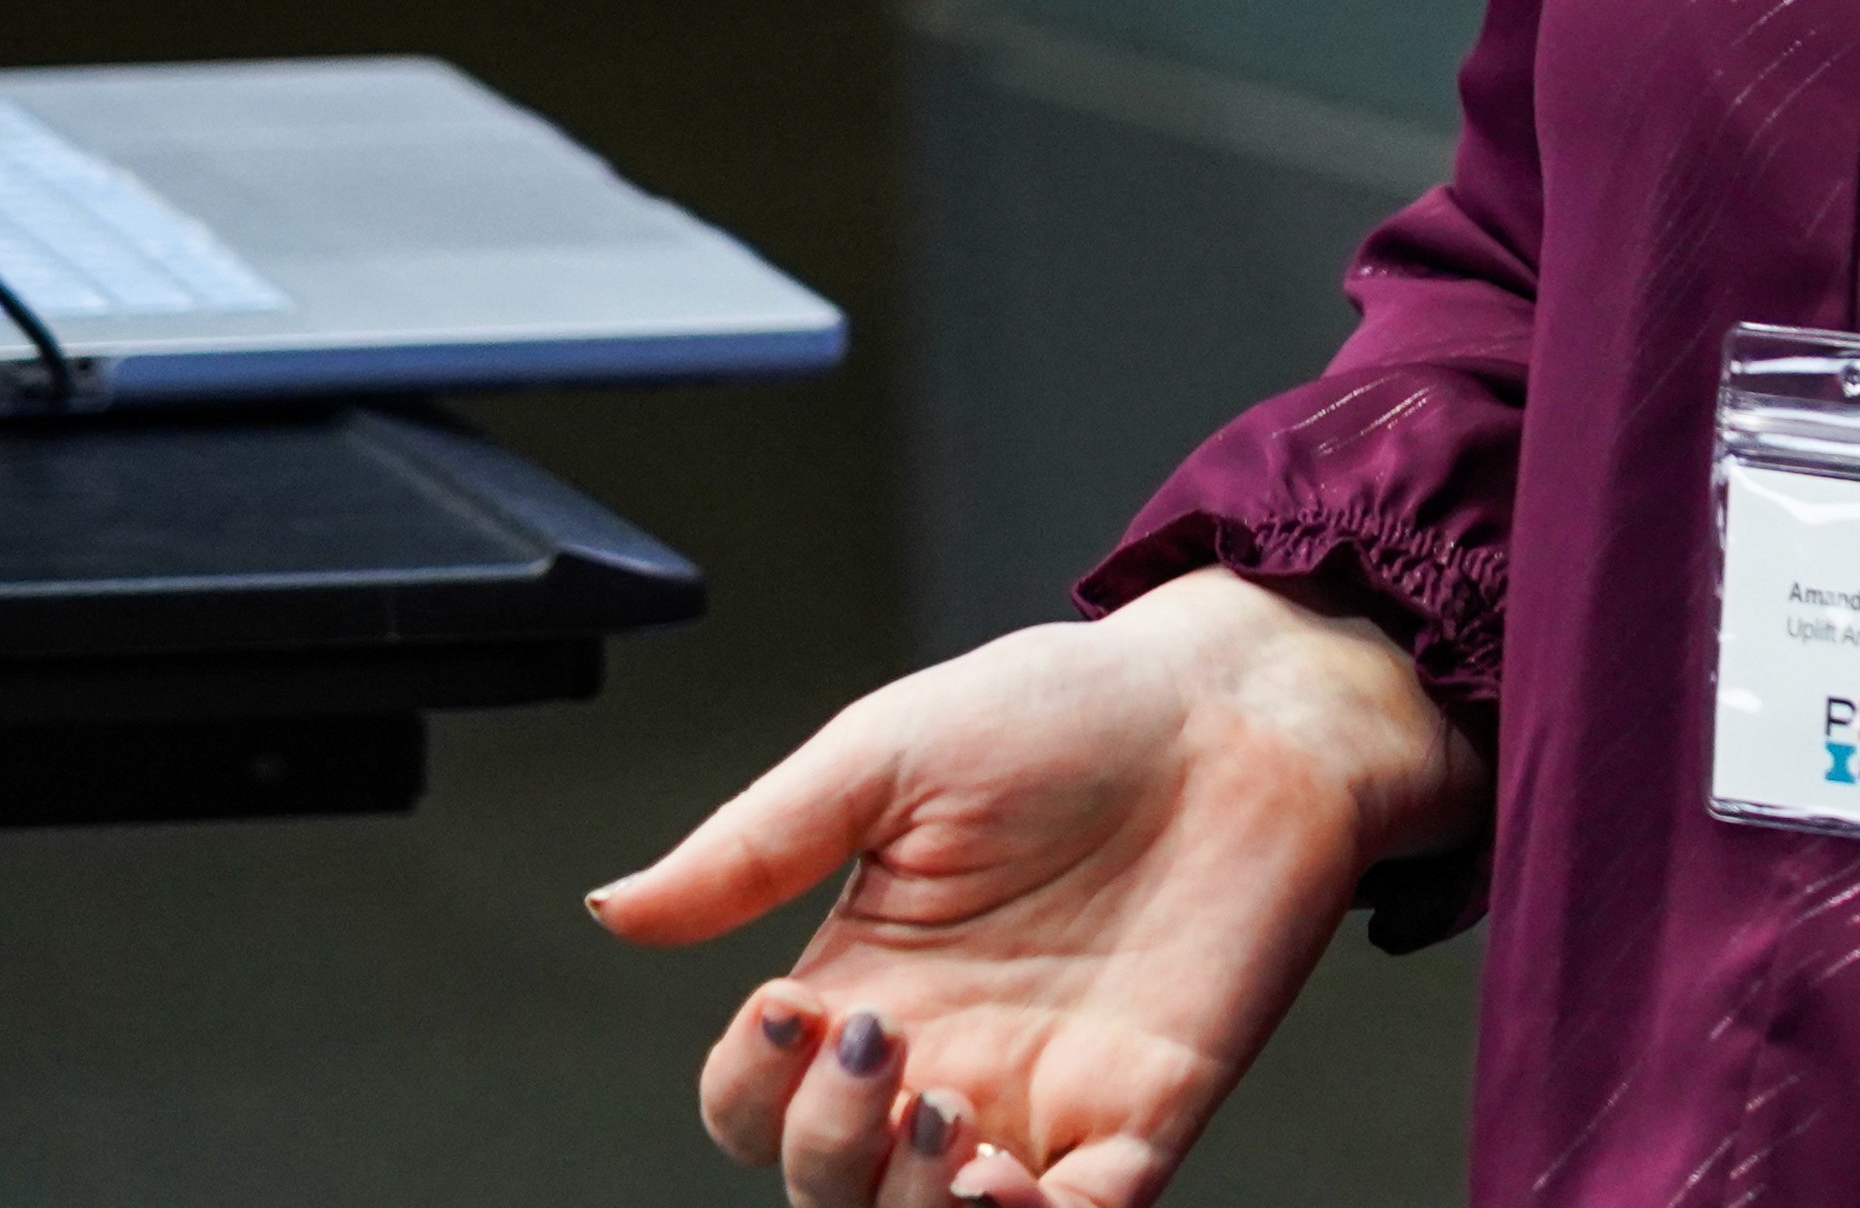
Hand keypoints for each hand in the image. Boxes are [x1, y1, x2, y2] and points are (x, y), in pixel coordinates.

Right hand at [590, 566, 1479, 1205]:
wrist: (1243, 701)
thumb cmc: (1074, 710)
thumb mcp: (892, 754)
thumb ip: (758, 844)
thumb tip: (616, 910)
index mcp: (868, 984)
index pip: (755, 1105)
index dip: (748, 1087)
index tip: (792, 1005)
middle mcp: (943, 1060)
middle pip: (827, 1186)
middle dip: (827, 1147)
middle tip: (883, 1046)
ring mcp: (1045, 1100)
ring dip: (912, 1206)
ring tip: (945, 1117)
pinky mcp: (1147, 1117)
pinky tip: (1009, 1187)